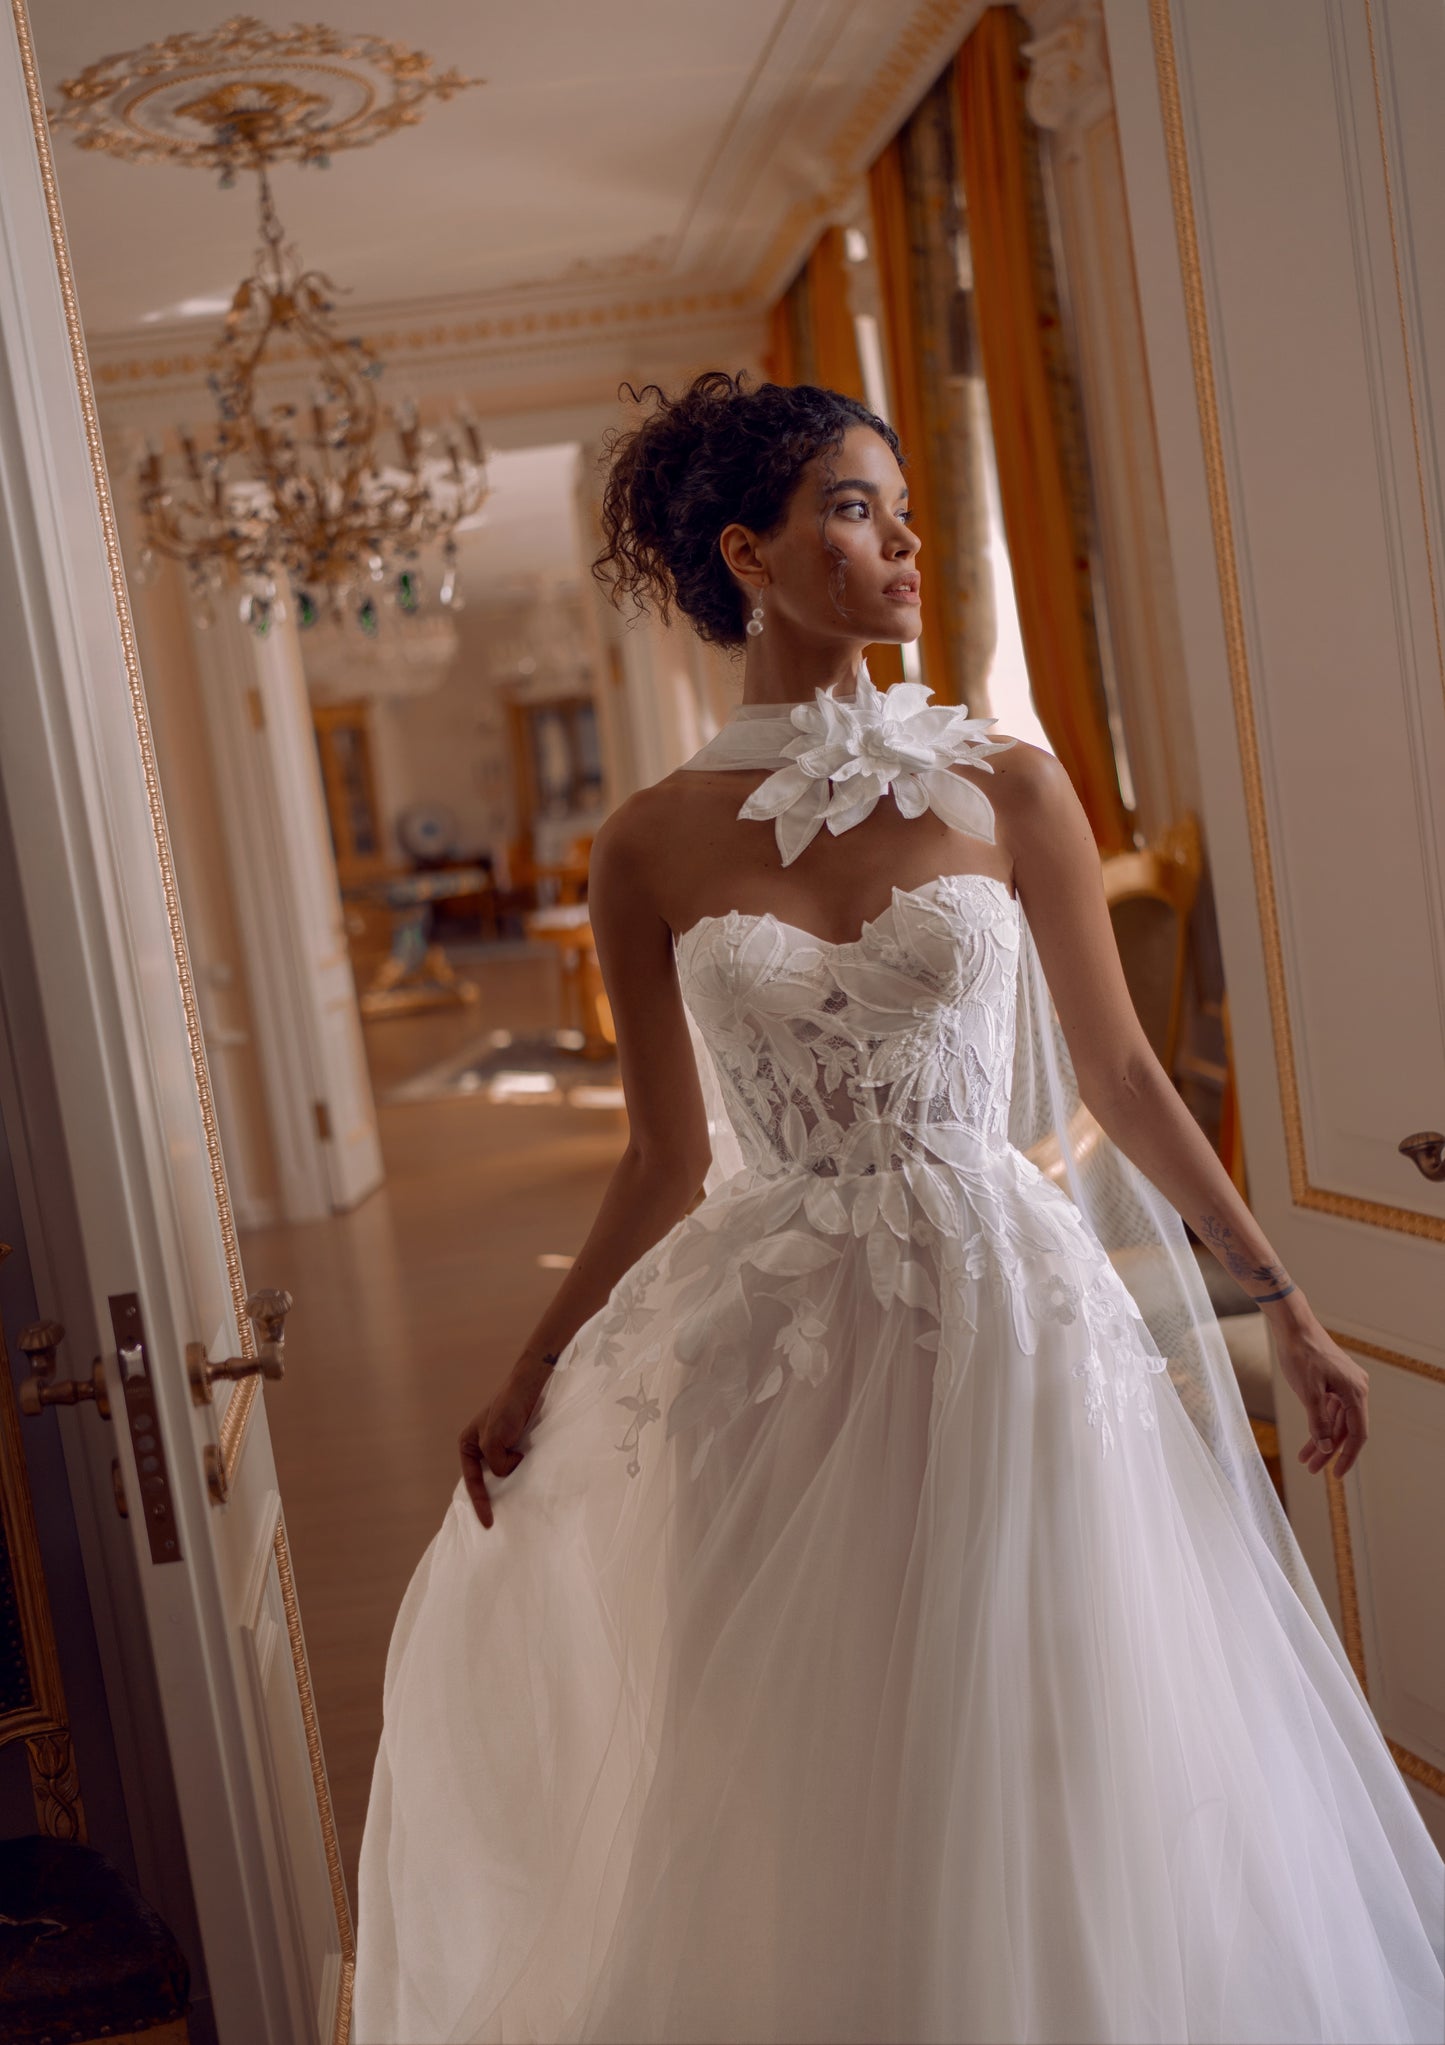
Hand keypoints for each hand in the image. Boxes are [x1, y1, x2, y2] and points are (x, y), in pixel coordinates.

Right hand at [459, 1355, 551, 1528]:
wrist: (529, 1386)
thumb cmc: (507, 1409)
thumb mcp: (494, 1440)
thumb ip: (496, 1462)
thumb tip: (508, 1472)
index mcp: (468, 1445)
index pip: (472, 1481)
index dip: (480, 1503)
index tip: (488, 1523)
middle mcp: (481, 1447)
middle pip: (485, 1479)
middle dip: (492, 1498)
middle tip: (498, 1523)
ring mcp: (499, 1445)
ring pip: (502, 1473)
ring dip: (510, 1486)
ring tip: (516, 1507)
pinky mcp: (516, 1443)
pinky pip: (515, 1465)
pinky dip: (521, 1474)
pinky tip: (529, 1482)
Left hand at [1270, 1311, 1368, 1477]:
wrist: (1293, 1326)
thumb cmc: (1301, 1354)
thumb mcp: (1308, 1392)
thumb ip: (1317, 1421)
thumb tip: (1325, 1448)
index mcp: (1355, 1392)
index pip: (1357, 1433)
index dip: (1348, 1456)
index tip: (1337, 1474)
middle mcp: (1355, 1389)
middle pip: (1344, 1429)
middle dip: (1328, 1451)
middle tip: (1313, 1469)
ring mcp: (1345, 1385)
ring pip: (1335, 1421)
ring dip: (1321, 1440)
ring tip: (1305, 1459)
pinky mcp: (1334, 1381)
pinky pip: (1329, 1409)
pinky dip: (1318, 1424)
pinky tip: (1308, 1438)